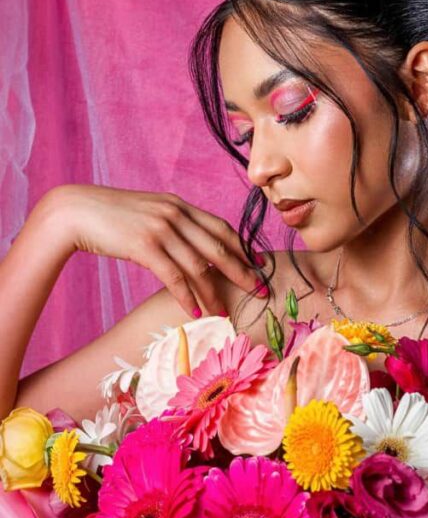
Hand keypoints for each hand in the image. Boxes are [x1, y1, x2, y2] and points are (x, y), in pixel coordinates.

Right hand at [37, 183, 265, 317]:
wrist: (76, 211)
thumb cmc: (112, 216)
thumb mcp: (150, 213)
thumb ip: (174, 225)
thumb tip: (193, 248)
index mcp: (180, 205)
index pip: (221, 228)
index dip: (243, 248)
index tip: (260, 265)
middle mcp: (175, 214)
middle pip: (219, 247)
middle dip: (242, 272)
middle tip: (260, 291)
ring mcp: (161, 229)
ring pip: (199, 266)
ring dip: (214, 293)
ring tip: (225, 312)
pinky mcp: (144, 246)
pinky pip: (173, 276)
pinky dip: (187, 296)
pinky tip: (195, 311)